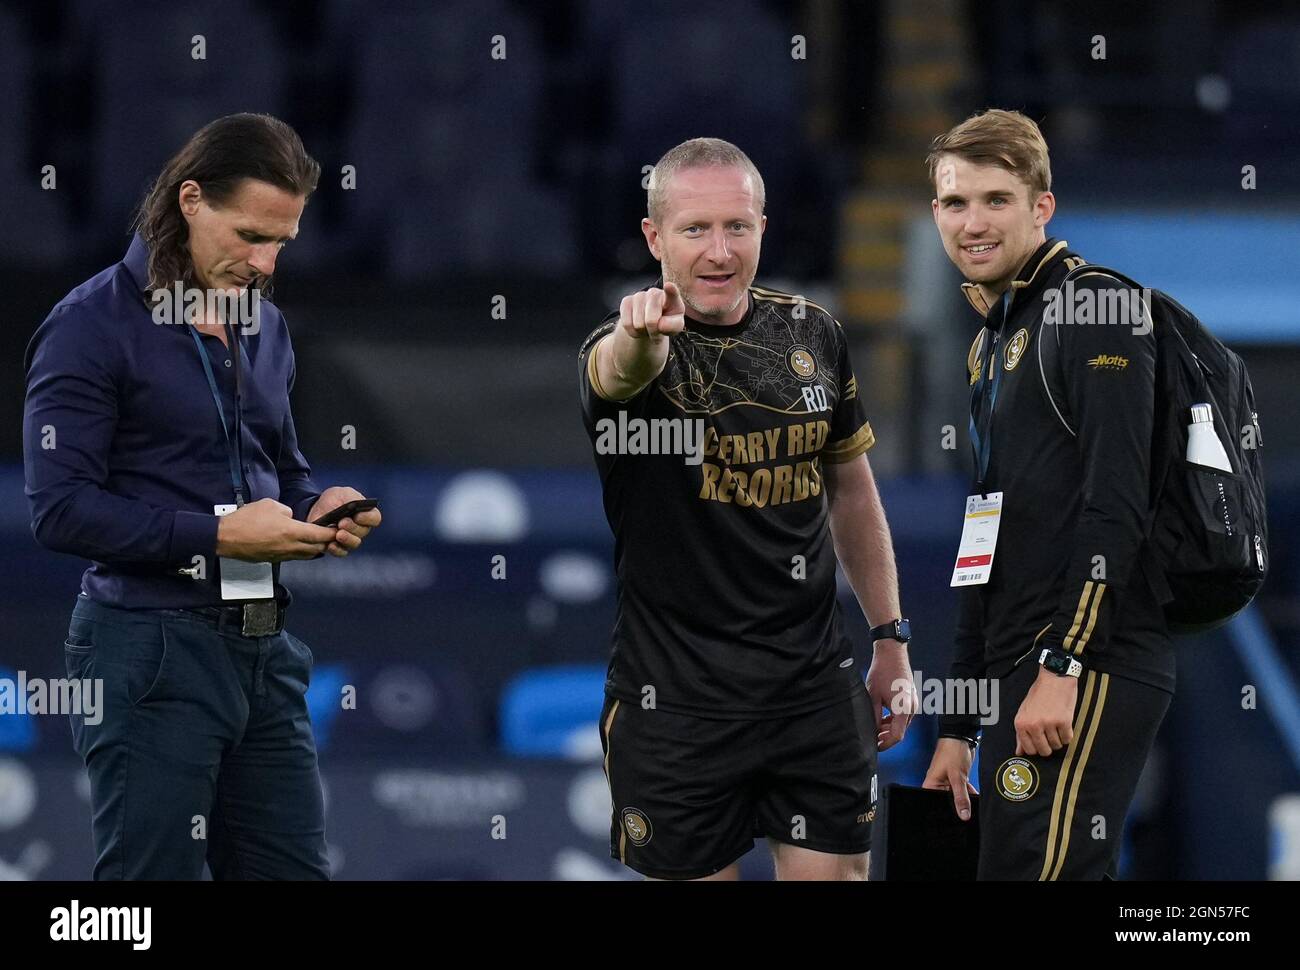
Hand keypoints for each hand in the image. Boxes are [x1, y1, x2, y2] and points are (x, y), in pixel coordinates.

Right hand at [215, 498, 336, 561]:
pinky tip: (300, 545)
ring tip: (318, 540)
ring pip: (306, 555)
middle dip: (326, 542)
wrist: (227, 538)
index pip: (319, 535)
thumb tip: (292, 517)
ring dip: (314, 549)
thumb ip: (286, 511)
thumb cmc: (247, 519)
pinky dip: (302, 552)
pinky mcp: (274, 560)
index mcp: (292, 531)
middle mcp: (290, 547)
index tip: (339, 529)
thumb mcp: (270, 505)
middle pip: (317, 548)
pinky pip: (294, 557)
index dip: (331, 533)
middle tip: (331, 535)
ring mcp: (282, 555)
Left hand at [306, 486, 382, 557]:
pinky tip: (330, 545)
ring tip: (338, 534)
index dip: (367, 518)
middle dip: (353, 527)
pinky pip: (341, 552)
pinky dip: (337, 549)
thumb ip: (350, 498)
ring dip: (347, 539)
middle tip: (342, 523)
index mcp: (366, 513)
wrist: (317, 509)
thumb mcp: (342, 493)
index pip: (374, 518)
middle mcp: (361, 528)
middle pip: (363, 531)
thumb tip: (353, 506)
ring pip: (354, 543)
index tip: (358, 516)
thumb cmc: (334, 499)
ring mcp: (351, 539)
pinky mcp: (339, 547)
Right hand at [619, 282, 685, 341]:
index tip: (668, 286)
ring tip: (647, 328)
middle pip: (651, 321)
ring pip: (638, 324)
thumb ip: (673, 326)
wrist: (650, 323)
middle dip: (653, 331)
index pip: (672, 293)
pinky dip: (632, 332)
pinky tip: (638, 327)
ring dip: (642, 332)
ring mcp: (639, 295)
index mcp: (672, 298)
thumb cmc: (666, 323)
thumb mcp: (675, 327)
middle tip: (656, 331)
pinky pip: (626, 324)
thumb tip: (660, 324)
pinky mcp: (626, 301)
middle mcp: (655, 293)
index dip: (670, 290)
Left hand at [865, 640, 915, 750]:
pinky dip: (894, 720)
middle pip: (901, 731)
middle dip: (886, 737)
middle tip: (872, 738)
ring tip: (875, 728)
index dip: (885, 744)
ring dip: (890, 728)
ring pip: (902, 724)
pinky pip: (904, 715)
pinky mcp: (911, 698)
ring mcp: (913, 703)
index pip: (897, 736)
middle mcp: (912, 707)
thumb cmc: (882, 672)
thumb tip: (873, 732)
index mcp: (903, 709)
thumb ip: (874, 717)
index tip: (875, 745)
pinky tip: (883, 718)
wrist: (892, 653)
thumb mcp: (873, 696)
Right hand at [922, 737, 977, 820]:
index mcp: (930, 786)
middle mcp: (937, 786)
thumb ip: (961, 797)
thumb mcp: (957, 777)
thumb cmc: (951, 752)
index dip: (948, 812)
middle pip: (948, 802)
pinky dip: (970, 792)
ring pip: (957, 797)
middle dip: (959, 805)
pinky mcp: (956, 780)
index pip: (937, 805)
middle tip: (967, 810)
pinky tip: (976, 796)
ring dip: (966, 798)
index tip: (959, 817)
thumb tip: (963, 815)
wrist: (962, 738)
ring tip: (973, 802)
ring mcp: (947, 783)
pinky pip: (963, 791)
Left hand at [1013, 667, 1078, 755]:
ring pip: (1057, 745)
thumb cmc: (1039, 694)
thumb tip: (1019, 752)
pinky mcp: (1064, 721)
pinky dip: (1067, 734)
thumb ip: (1021, 733)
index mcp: (1021, 723)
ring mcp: (1048, 724)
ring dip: (1058, 739)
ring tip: (1056, 726)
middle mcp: (1033, 725)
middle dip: (1049, 746)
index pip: (1029, 750)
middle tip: (1050, 734)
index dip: (1037, 748)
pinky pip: (1067, 739)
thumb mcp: (1024, 712)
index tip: (1040, 742)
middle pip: (1044, 751)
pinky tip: (1064, 724)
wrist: (1054, 678)